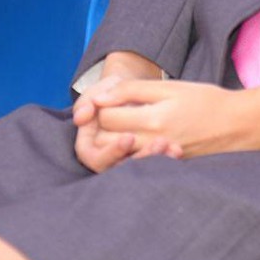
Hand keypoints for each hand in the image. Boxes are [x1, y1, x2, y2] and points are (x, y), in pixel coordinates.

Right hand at [71, 51, 163, 171]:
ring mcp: (124, 160)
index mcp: (89, 143)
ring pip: (137, 169)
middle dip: (139, 158)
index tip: (129, 137)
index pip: (94, 156)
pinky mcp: (142, 158)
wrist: (132, 93)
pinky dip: (165, 159)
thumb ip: (88, 100)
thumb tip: (82, 117)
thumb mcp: (101, 89)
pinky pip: (152, 166)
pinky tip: (177, 150)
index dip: (111, 150)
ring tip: (171, 147)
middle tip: (159, 143)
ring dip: (154, 159)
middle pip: (119, 168)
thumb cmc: (114, 90)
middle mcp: (107, 156)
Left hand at [90, 77, 259, 159]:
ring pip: (118, 157)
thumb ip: (132, 91)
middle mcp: (154, 144)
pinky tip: (134, 140)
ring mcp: (160, 159)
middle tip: (106, 113)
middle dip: (99, 128)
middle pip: (107, 142)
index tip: (104, 99)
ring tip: (120, 126)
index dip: (99, 107)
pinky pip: (136, 164)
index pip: (106, 119)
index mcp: (154, 119)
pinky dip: (129, 154)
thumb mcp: (170, 87)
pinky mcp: (166, 167)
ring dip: (112, 142)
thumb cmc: (206, 100)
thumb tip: (100, 98)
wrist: (239, 125)